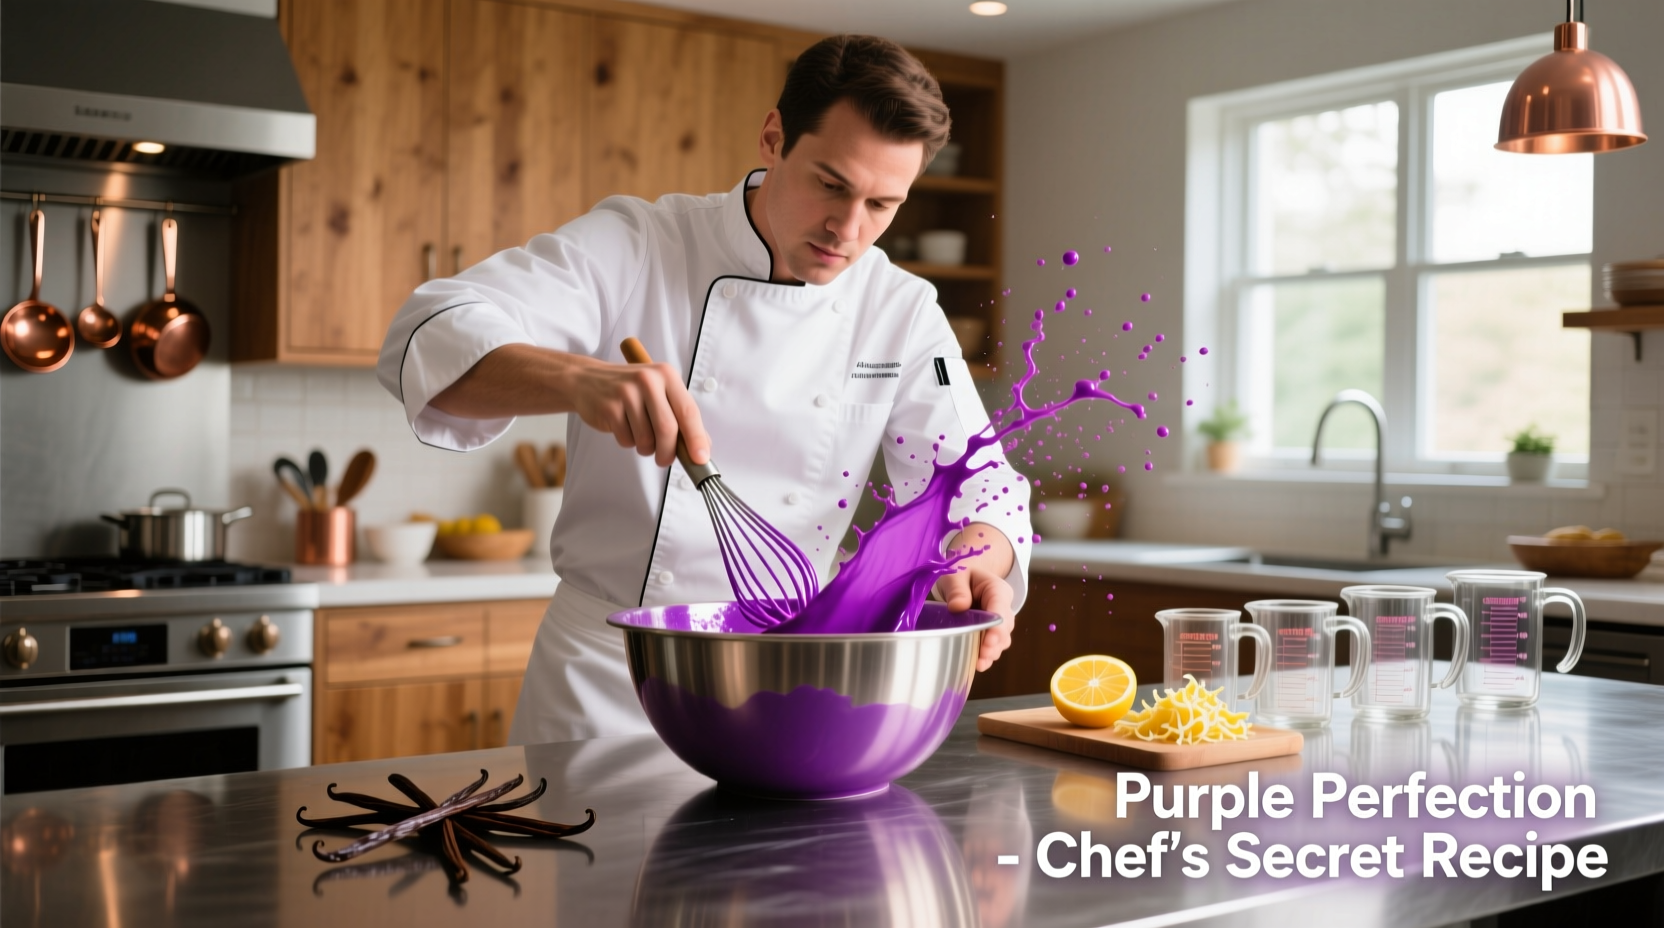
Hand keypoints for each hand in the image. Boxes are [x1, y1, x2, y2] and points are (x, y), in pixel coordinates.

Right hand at [567, 355, 710, 467]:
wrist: (587, 379)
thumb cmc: (629, 390)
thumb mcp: (659, 393)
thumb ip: (680, 416)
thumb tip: (702, 447)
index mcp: (667, 375)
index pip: (688, 411)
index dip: (696, 438)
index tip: (700, 458)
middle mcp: (648, 380)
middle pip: (667, 428)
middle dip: (668, 452)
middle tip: (665, 460)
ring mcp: (627, 393)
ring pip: (646, 438)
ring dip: (646, 448)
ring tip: (641, 437)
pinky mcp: (609, 407)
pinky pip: (627, 439)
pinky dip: (629, 442)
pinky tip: (624, 428)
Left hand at [935, 522, 1017, 671]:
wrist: (966, 577)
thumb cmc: (961, 573)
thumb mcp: (956, 574)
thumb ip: (957, 589)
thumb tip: (957, 607)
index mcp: (998, 590)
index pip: (1001, 609)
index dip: (997, 627)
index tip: (989, 640)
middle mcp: (1003, 608)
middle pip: (1004, 628)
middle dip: (994, 644)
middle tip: (982, 656)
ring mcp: (998, 622)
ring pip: (1001, 640)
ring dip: (991, 653)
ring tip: (979, 664)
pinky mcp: (990, 633)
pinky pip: (992, 646)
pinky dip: (986, 656)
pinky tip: (977, 665)